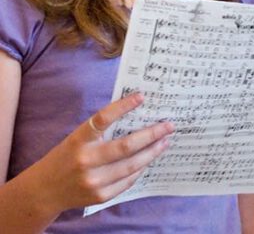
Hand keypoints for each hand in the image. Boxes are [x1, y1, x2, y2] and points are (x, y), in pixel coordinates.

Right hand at [37, 93, 172, 211]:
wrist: (44, 191)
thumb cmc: (66, 156)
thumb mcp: (77, 138)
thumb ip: (101, 128)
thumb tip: (135, 111)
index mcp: (78, 140)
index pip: (103, 119)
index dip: (123, 106)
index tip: (141, 96)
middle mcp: (85, 161)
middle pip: (126, 146)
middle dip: (151, 134)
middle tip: (168, 126)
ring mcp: (92, 181)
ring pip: (131, 165)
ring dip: (152, 152)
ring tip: (164, 141)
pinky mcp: (99, 196)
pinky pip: (127, 181)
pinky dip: (140, 169)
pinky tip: (149, 159)